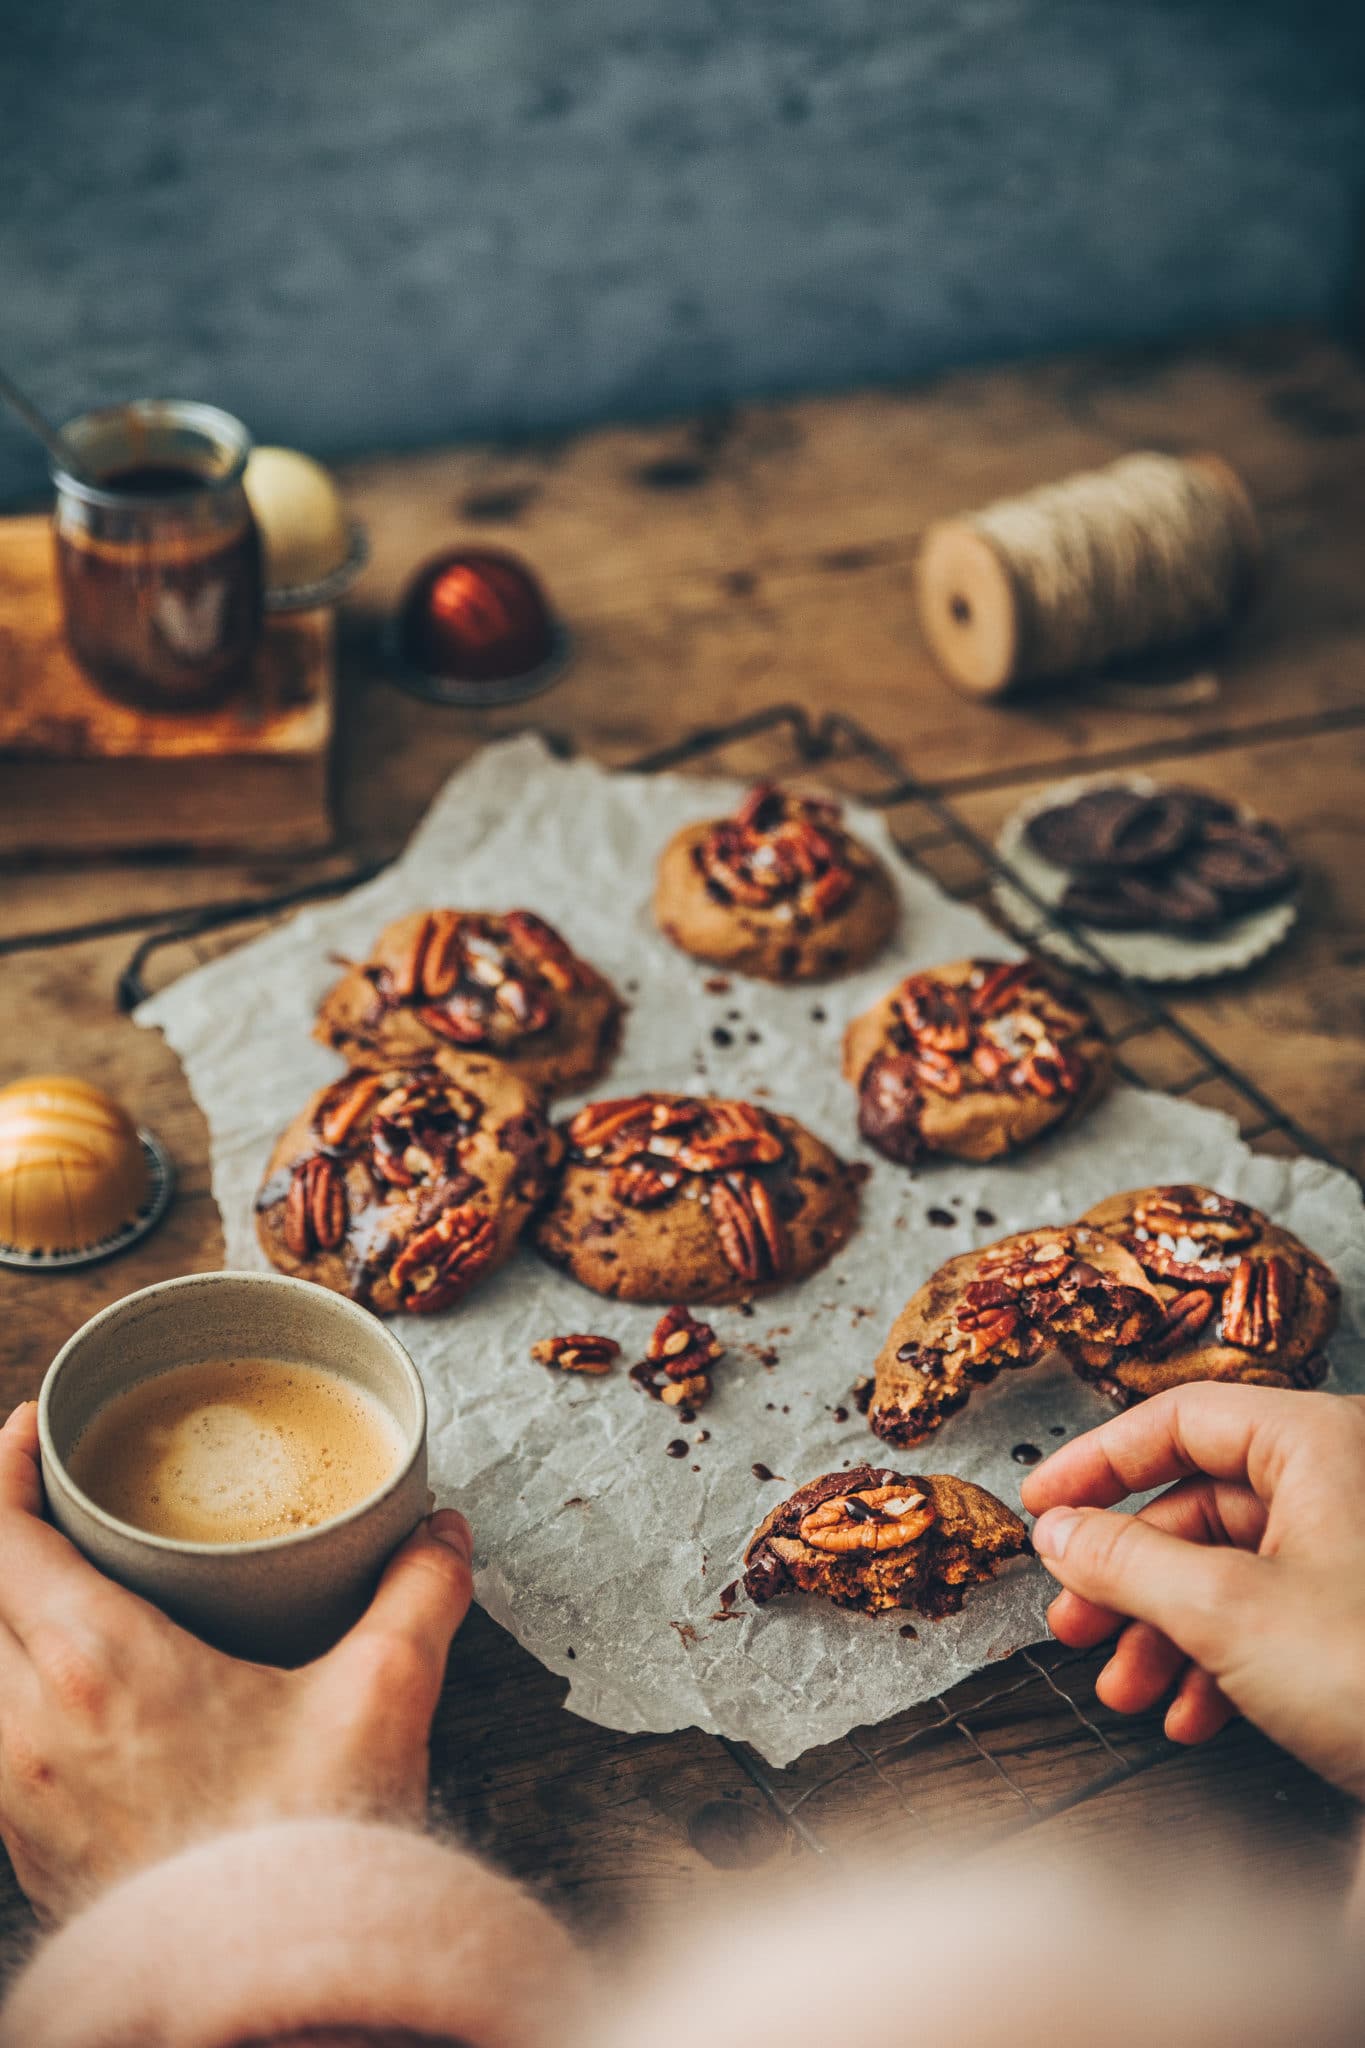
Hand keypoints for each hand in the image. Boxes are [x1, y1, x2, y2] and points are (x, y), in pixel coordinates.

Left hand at [0, 1401, 472, 1922]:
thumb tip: (442, 1532)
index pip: (0, 1534)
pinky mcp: (24, 1845)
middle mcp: (28, 1723)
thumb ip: (418, 1596)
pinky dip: (4, 1678)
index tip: (33, 1427)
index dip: (4, 1466)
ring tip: (49, 1574)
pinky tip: (60, 1682)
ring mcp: (14, 1792)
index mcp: (96, 1664)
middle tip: (48, 1487)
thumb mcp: (381, 1699)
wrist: (268, 1999)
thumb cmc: (306, 1850)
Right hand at [1020, 1384, 1364, 1797]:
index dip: (1097, 1464)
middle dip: (1127, 1577)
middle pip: (1197, 1506)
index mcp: (1318, 1443)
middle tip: (1072, 1618)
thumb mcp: (1226, 1612)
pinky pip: (1270, 1617)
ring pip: (1228, 1571)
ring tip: (1124, 1688)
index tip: (1042, 1505)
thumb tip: (1060, 1533)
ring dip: (1163, 1634)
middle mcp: (1340, 1483)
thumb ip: (1126, 1562)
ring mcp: (1354, 1552)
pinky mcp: (1362, 1619)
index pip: (1178, 1421)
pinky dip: (1218, 1663)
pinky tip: (1190, 1713)